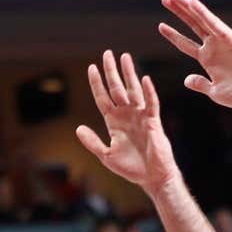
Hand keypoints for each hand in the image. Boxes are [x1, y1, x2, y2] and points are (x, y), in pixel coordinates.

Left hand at [76, 50, 180, 192]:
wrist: (152, 178)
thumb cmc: (131, 168)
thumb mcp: (106, 155)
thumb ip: (92, 142)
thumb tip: (78, 128)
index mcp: (114, 122)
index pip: (103, 98)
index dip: (97, 83)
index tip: (91, 67)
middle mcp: (126, 115)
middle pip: (117, 88)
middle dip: (111, 71)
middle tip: (107, 53)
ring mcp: (140, 116)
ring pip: (133, 90)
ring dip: (129, 74)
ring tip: (125, 57)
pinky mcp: (153, 122)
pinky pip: (151, 103)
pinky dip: (148, 92)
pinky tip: (144, 79)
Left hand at [159, 0, 231, 112]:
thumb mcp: (215, 91)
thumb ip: (200, 84)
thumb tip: (186, 80)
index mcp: (208, 59)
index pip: (186, 44)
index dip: (173, 35)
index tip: (161, 26)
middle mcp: (214, 47)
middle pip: (192, 25)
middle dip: (178, 12)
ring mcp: (222, 42)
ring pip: (201, 20)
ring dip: (187, 7)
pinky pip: (214, 24)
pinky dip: (203, 13)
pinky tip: (192, 3)